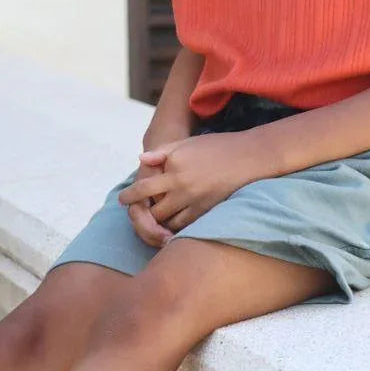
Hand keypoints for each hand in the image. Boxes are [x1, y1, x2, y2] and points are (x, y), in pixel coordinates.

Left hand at [118, 131, 262, 232]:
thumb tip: (141, 159)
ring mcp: (195, 201)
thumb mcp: (185, 144)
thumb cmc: (215, 147)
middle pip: (153, 211)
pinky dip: (175, 226)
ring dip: (159, 221)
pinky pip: (185, 226)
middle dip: (144, 212)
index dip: (130, 196)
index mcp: (174, 170)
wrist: (247, 157)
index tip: (123, 198)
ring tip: (155, 218)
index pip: (144, 188)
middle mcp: (182, 188)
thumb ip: (162, 153)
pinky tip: (173, 222)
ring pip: (168, 221)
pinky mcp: (207, 211)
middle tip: (140, 211)